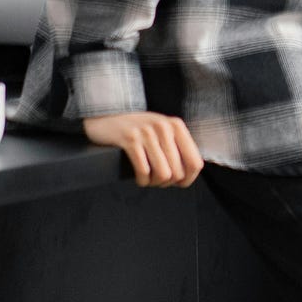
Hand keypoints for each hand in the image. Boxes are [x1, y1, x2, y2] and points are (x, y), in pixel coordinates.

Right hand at [82, 111, 204, 187]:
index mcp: (176, 126)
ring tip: (148, 179)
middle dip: (167, 183)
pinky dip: (142, 180)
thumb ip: (177, 146)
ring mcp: (147, 133)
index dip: (189, 179)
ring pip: (163, 174)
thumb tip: (189, 173)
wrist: (107, 117)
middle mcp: (164, 127)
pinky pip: (144, 171)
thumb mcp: (162, 130)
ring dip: (155, 183)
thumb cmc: (137, 129)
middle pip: (178, 172)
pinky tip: (140, 178)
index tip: (179, 184)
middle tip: (157, 180)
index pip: (195, 162)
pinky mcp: (130, 139)